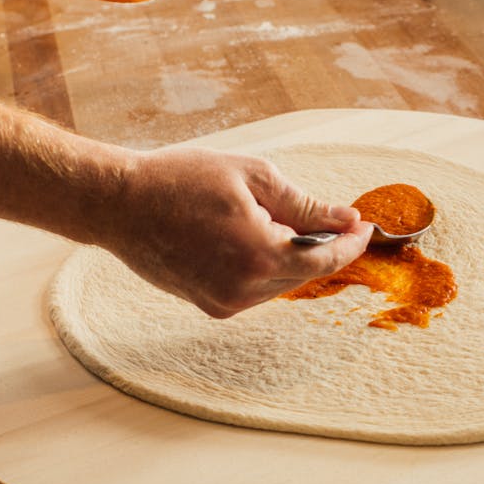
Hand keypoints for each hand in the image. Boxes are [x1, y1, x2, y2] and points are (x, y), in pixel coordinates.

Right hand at [94, 146, 371, 317]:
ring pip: (280, 283)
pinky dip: (264, 266)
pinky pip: (254, 289)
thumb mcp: (252, 178)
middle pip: (304, 274)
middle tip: (326, 215)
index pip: (325, 260)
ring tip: (269, 218)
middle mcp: (244, 290)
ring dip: (289, 256)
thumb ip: (304, 204)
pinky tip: (247, 236)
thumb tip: (346, 218)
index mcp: (259, 256)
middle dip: (321, 246)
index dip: (351, 244)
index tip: (365, 226)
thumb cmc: (180, 180)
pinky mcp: (209, 305)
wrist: (119, 204)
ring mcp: (224, 303)